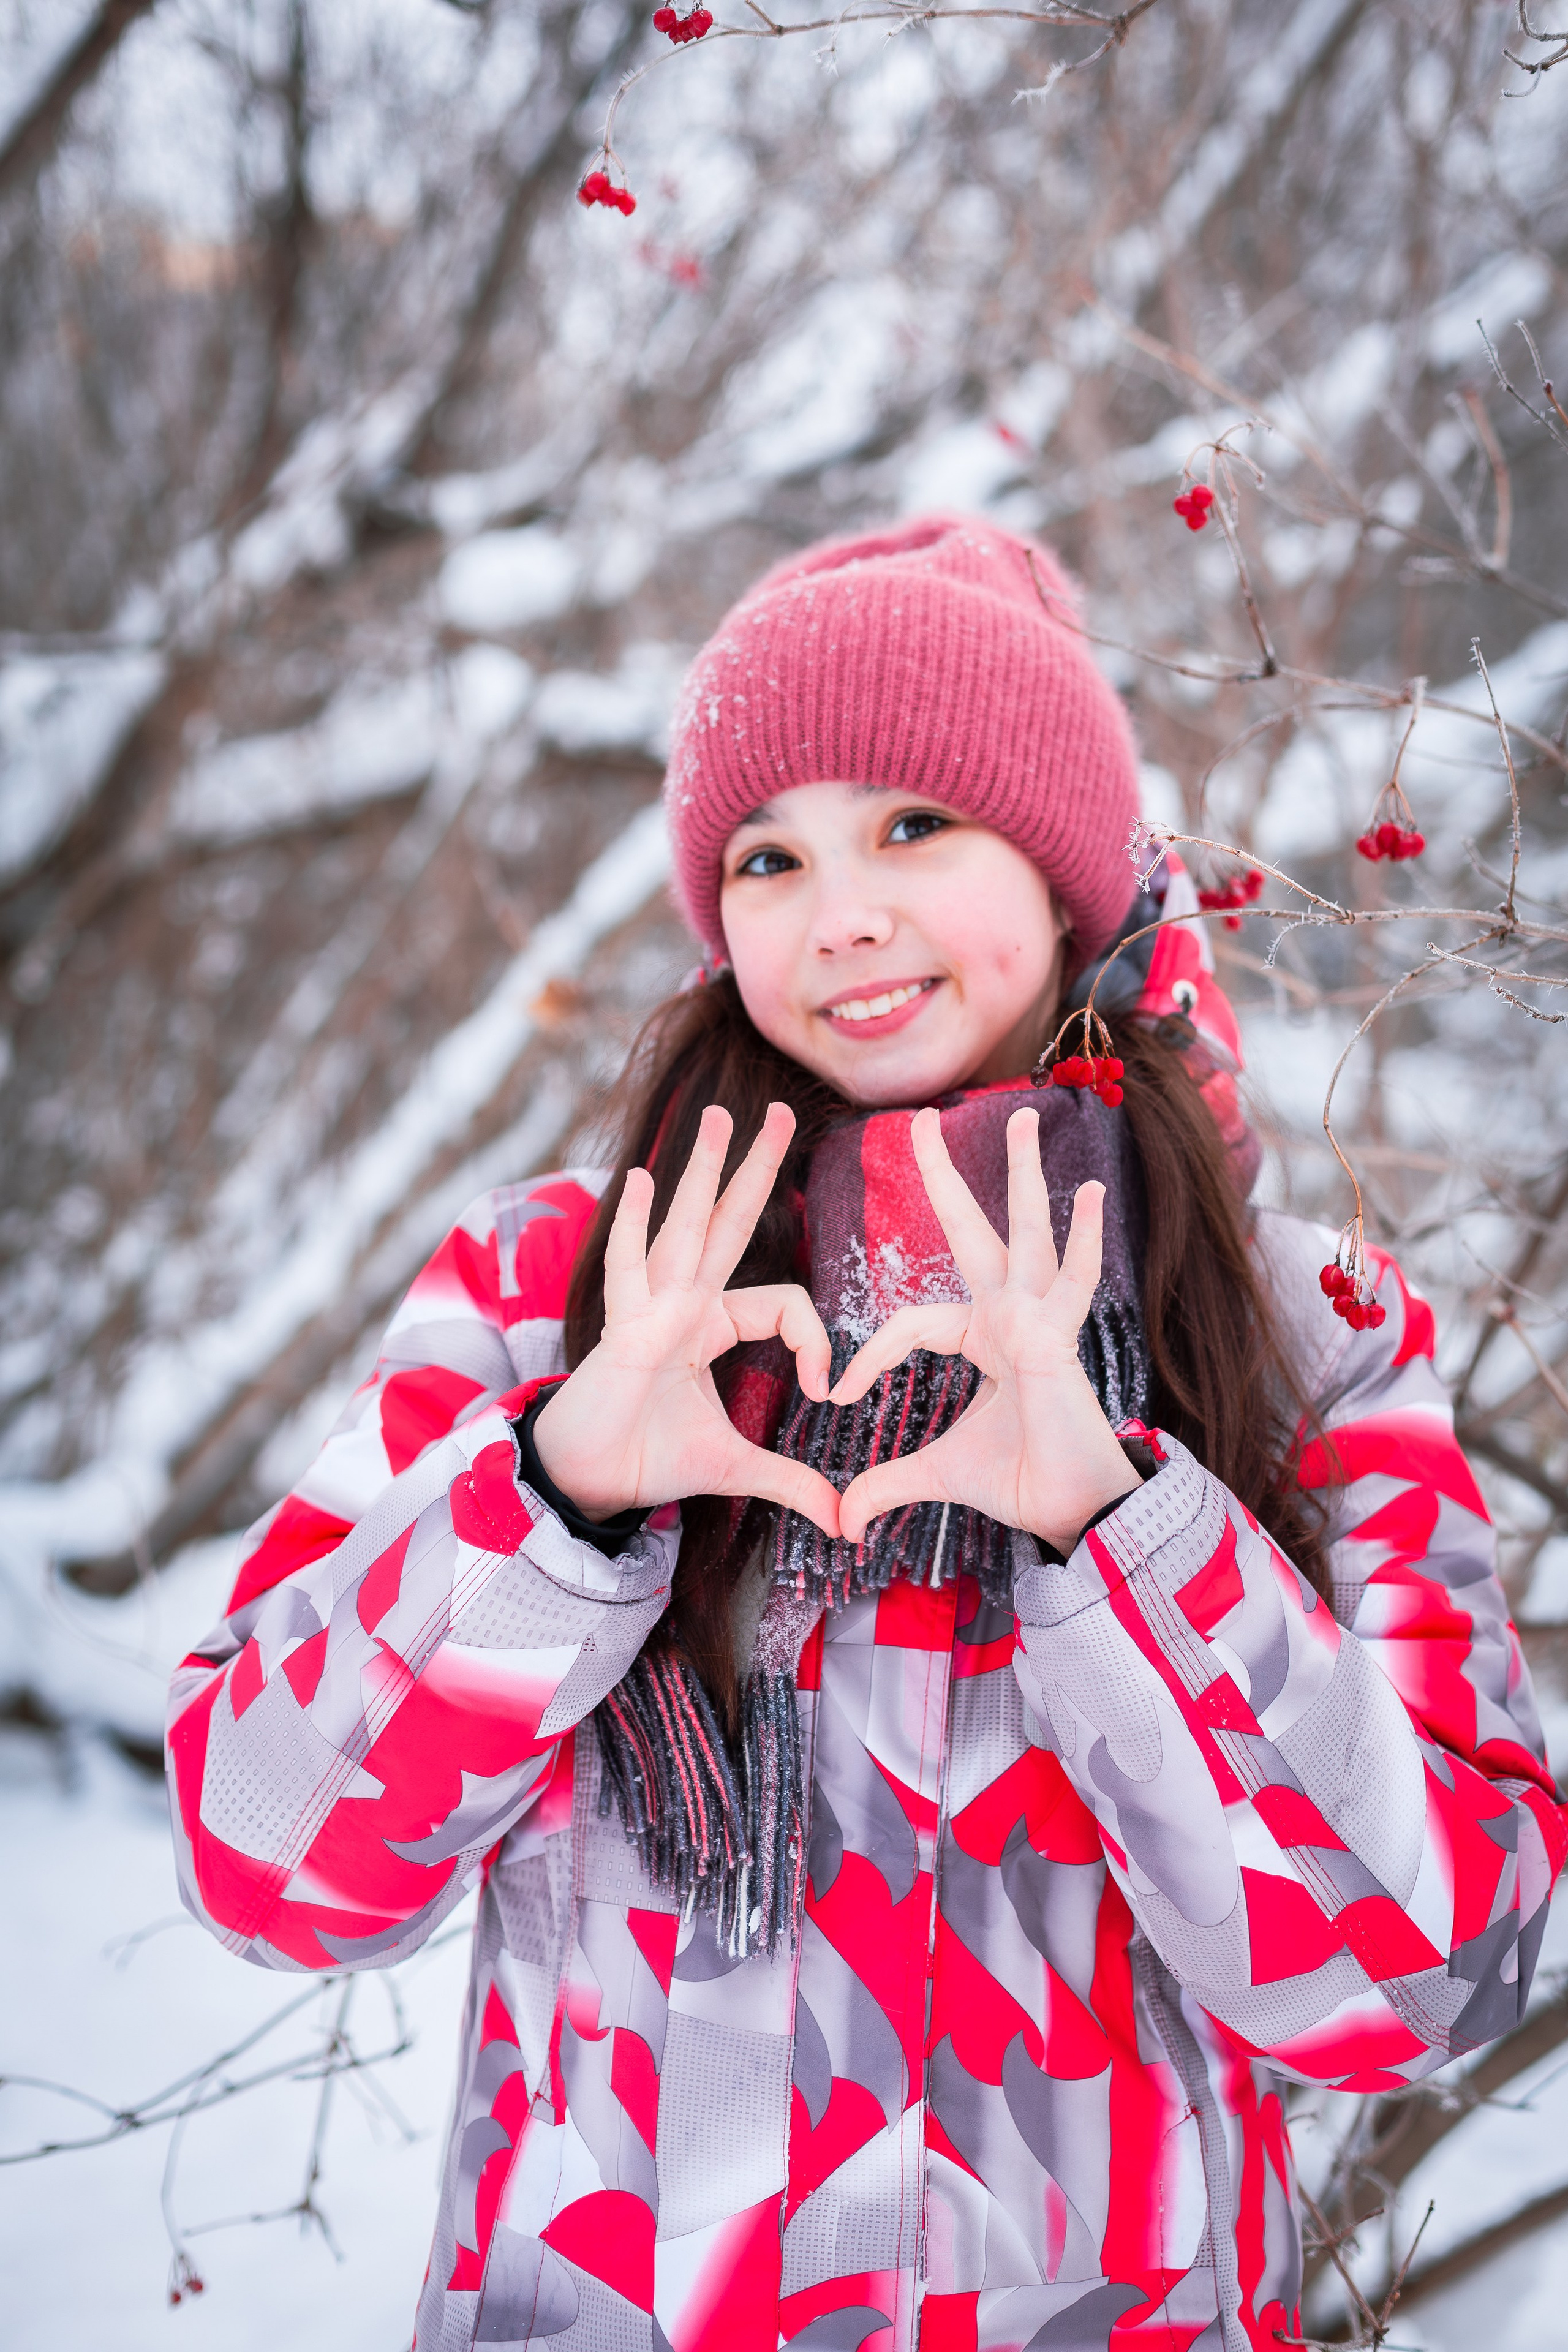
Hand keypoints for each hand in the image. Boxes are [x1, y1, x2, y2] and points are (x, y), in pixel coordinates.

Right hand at [531, 1102, 841, 1534]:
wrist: (589, 1481)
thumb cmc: (650, 1457)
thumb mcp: (735, 1467)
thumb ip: (791, 1481)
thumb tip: (844, 1520)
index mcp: (711, 1323)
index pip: (782, 1303)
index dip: (814, 1339)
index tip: (827, 1390)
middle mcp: (683, 1302)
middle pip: (728, 1223)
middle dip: (755, 1168)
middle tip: (782, 1110)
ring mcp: (651, 1309)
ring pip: (686, 1229)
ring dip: (702, 1171)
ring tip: (718, 1115)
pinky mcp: (626, 1332)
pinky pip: (634, 1274)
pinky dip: (638, 1227)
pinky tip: (645, 1179)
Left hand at [833, 1106, 1138, 1554]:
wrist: (1072, 1511)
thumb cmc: (1019, 1481)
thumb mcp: (937, 1473)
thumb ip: (888, 1484)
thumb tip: (839, 1520)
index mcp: (982, 1337)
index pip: (911, 1323)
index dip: (868, 1356)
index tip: (834, 1396)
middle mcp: (1010, 1316)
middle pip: (970, 1233)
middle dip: (945, 1178)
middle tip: (920, 1120)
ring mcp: (1039, 1321)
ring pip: (1025, 1235)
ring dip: (1021, 1175)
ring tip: (1020, 1116)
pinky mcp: (1059, 1340)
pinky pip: (1073, 1282)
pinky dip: (1083, 1239)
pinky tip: (1088, 1192)